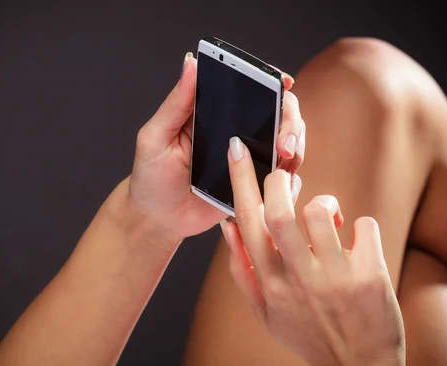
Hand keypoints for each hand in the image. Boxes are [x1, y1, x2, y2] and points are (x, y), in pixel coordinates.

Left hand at [128, 52, 300, 240]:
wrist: (158, 220)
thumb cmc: (151, 178)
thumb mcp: (155, 137)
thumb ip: (176, 103)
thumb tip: (190, 63)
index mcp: (214, 114)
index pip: (250, 89)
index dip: (271, 83)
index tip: (283, 83)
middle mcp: (236, 133)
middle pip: (278, 113)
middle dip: (290, 118)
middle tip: (284, 136)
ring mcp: (247, 160)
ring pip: (286, 143)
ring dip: (294, 144)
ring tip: (284, 155)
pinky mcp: (252, 186)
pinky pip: (280, 177)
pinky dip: (290, 175)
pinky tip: (284, 178)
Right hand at [221, 142, 406, 365]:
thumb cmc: (308, 335)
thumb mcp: (265, 310)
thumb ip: (241, 269)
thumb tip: (227, 227)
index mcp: (270, 283)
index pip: (248, 222)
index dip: (240, 181)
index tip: (237, 149)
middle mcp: (299, 278)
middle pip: (282, 211)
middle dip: (279, 181)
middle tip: (284, 176)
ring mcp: (336, 278)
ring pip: (321, 212)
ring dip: (325, 204)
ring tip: (329, 220)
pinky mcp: (370, 277)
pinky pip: (364, 225)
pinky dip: (360, 226)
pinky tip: (356, 243)